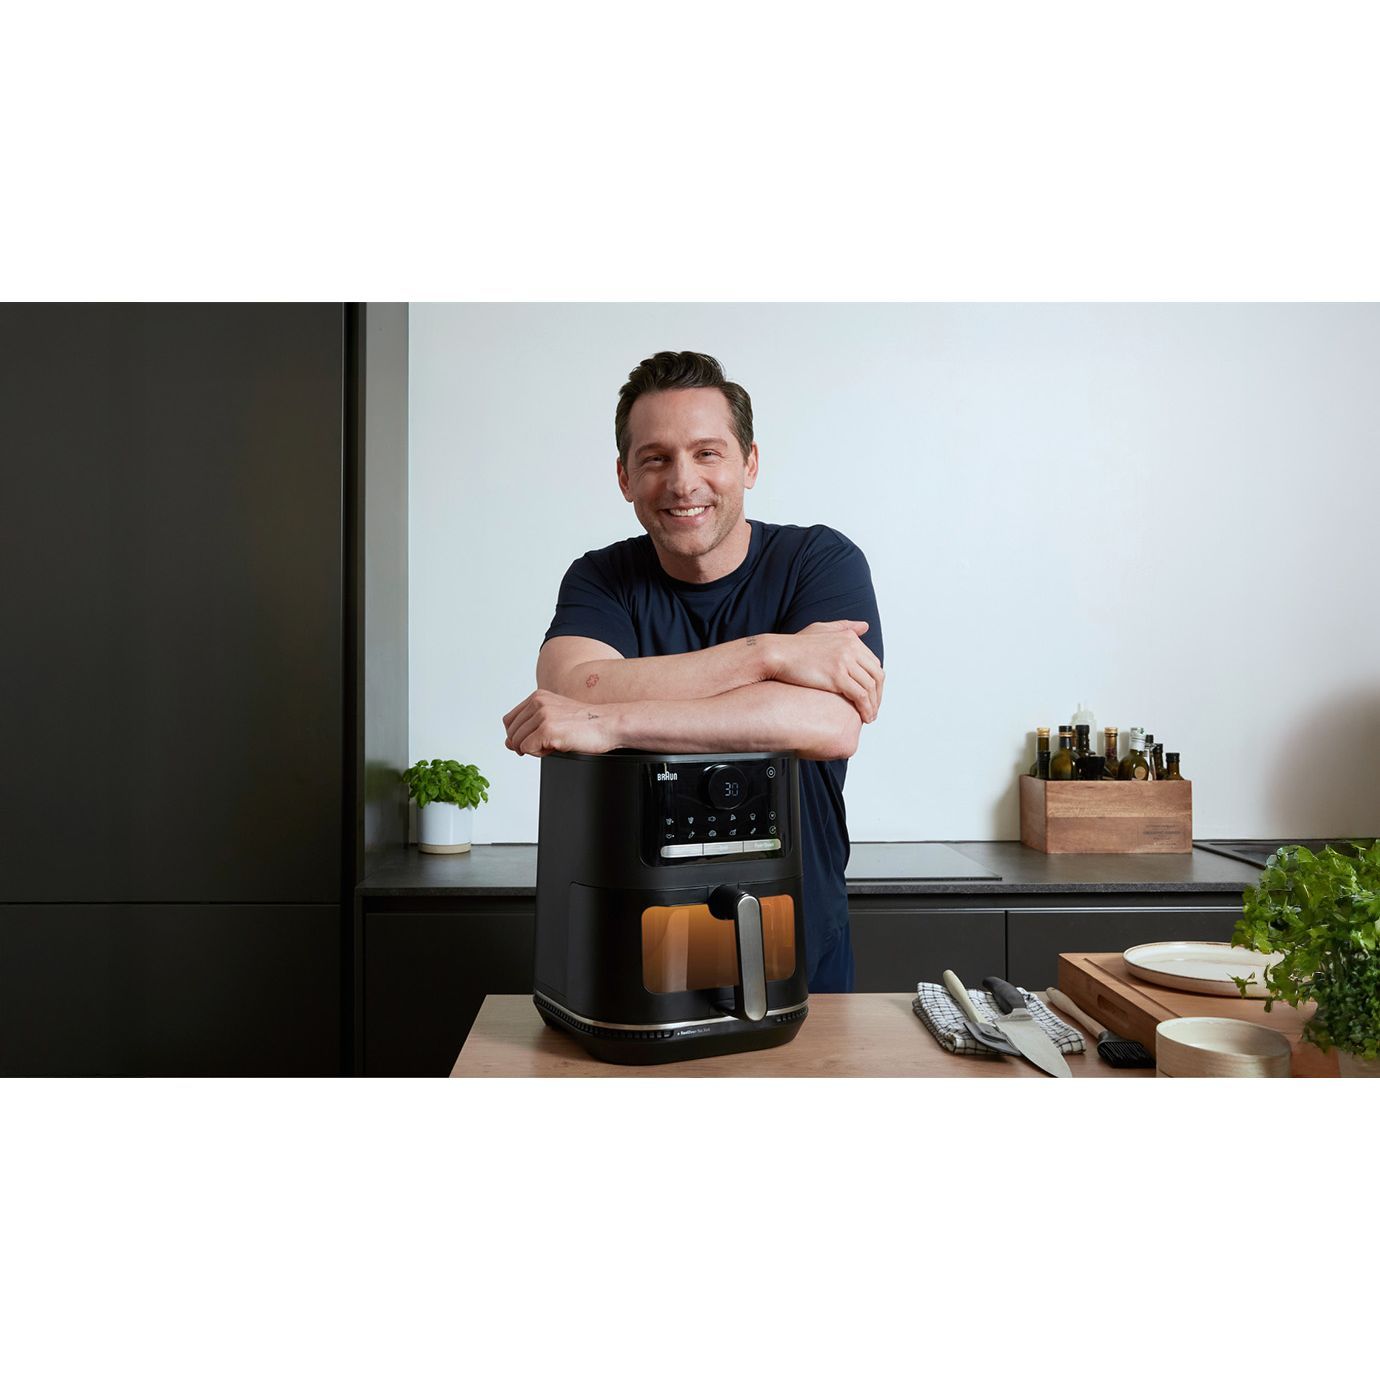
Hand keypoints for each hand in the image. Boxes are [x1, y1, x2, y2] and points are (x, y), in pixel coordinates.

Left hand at [502, 688, 621, 756]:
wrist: (610, 724)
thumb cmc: (587, 724)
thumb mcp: (555, 718)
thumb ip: (530, 726)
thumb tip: (509, 743)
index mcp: (538, 696)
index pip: (510, 720)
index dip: (518, 735)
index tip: (535, 739)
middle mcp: (538, 703)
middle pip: (511, 733)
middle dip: (525, 743)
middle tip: (548, 743)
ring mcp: (542, 715)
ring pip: (518, 742)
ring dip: (535, 749)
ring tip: (555, 742)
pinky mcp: (547, 730)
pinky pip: (527, 749)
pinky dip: (540, 753)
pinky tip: (557, 746)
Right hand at [770, 621, 883, 722]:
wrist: (777, 653)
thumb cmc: (794, 645)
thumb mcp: (821, 629)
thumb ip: (844, 626)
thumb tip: (864, 626)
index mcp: (850, 638)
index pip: (874, 663)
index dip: (876, 682)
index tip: (872, 695)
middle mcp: (851, 647)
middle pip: (876, 675)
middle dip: (878, 695)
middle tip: (873, 709)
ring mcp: (845, 661)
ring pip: (870, 687)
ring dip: (873, 705)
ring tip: (869, 717)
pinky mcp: (837, 676)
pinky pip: (859, 695)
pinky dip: (865, 708)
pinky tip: (863, 716)